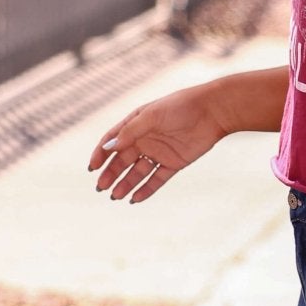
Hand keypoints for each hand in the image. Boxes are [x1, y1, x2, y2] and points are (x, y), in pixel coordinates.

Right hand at [87, 82, 226, 203]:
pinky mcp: (174, 163)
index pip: (113, 140)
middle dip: (110, 174)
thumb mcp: (151, 116)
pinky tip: (135, 198)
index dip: (101, 154)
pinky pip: (157, 179)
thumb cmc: (180, 107)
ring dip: (126, 184)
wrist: (213, 111)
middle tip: (100, 187)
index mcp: (136, 123)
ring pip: (138, 172)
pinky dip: (146, 189)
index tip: (92, 167)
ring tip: (115, 196)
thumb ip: (130, 132)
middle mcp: (146, 138)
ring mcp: (159, 152)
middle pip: (123, 160)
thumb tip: (108, 147)